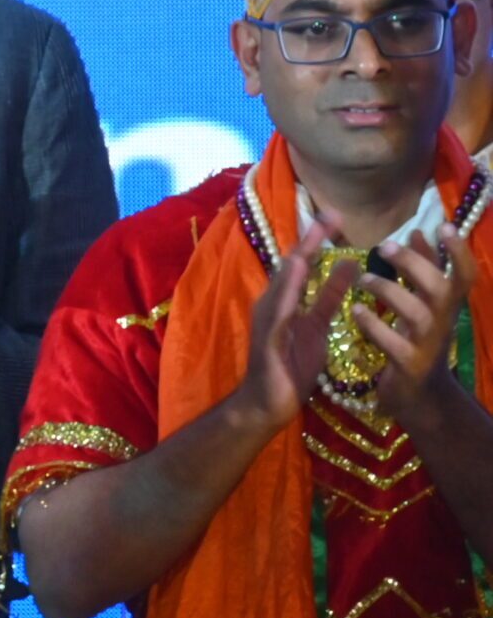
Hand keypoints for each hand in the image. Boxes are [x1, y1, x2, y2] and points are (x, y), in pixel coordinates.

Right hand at [235, 215, 359, 429]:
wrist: (269, 404)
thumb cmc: (292, 366)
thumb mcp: (319, 326)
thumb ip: (330, 296)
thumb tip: (348, 264)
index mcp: (286, 300)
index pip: (303, 264)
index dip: (317, 239)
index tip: (336, 215)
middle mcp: (273, 303)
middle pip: (291, 266)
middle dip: (309, 240)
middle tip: (329, 214)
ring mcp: (268, 319)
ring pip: (284, 285)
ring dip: (297, 260)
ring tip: (312, 237)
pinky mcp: (269, 338)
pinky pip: (281, 311)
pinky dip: (289, 290)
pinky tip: (297, 274)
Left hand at [355, 227, 475, 427]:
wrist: (421, 396)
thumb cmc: (419, 341)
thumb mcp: (423, 304)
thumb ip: (422, 269)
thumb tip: (420, 231)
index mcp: (447, 305)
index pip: (464, 276)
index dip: (458, 252)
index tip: (444, 225)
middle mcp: (443, 322)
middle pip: (441, 289)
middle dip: (414, 265)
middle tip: (384, 246)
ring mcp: (428, 345)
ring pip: (417, 314)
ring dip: (389, 291)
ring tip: (363, 279)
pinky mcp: (409, 366)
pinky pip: (393, 344)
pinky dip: (374, 326)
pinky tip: (357, 312)